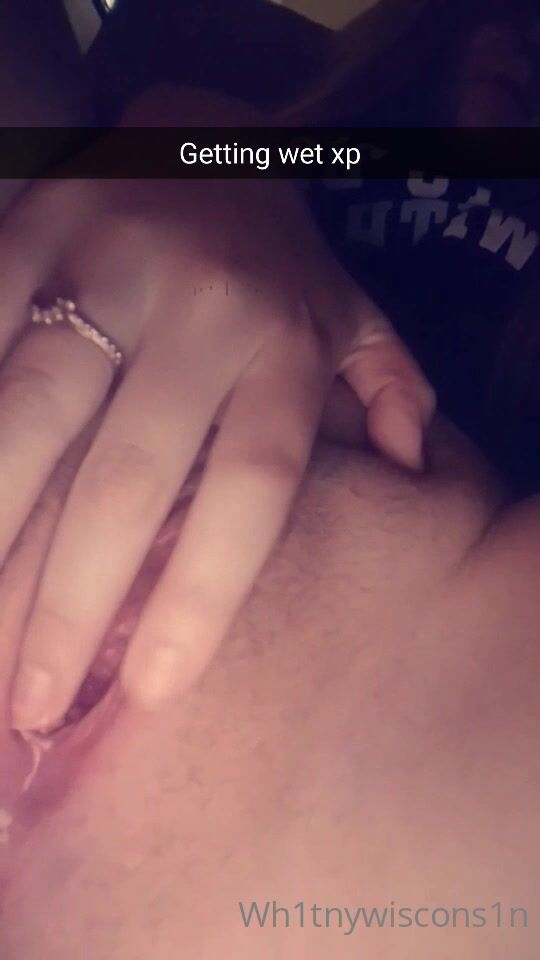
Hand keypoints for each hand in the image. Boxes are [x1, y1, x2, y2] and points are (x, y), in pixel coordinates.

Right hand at [3, 139, 433, 731]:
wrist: (192, 132)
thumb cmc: (271, 255)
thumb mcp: (348, 314)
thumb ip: (387, 387)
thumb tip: (412, 470)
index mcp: (281, 340)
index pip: (250, 485)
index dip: (202, 594)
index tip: (152, 690)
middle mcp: (196, 307)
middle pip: (128, 477)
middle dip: (70, 602)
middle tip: (33, 703)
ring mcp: (100, 264)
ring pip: (29, 418)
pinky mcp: (28, 236)